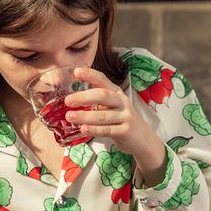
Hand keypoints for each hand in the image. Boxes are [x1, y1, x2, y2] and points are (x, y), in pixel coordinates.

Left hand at [65, 67, 166, 185]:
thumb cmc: (121, 120)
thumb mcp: (113, 106)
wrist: (142, 138)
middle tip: (68, 101)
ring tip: (70, 117)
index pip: (103, 80)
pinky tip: (83, 129)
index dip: (90, 75)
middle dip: (84, 97)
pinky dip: (94, 130)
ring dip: (85, 116)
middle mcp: (121, 102)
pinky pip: (107, 130)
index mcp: (116, 93)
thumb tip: (72, 98)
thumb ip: (97, 101)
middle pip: (102, 96)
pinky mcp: (125, 131)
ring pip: (103, 115)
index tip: (76, 72)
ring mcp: (124, 117)